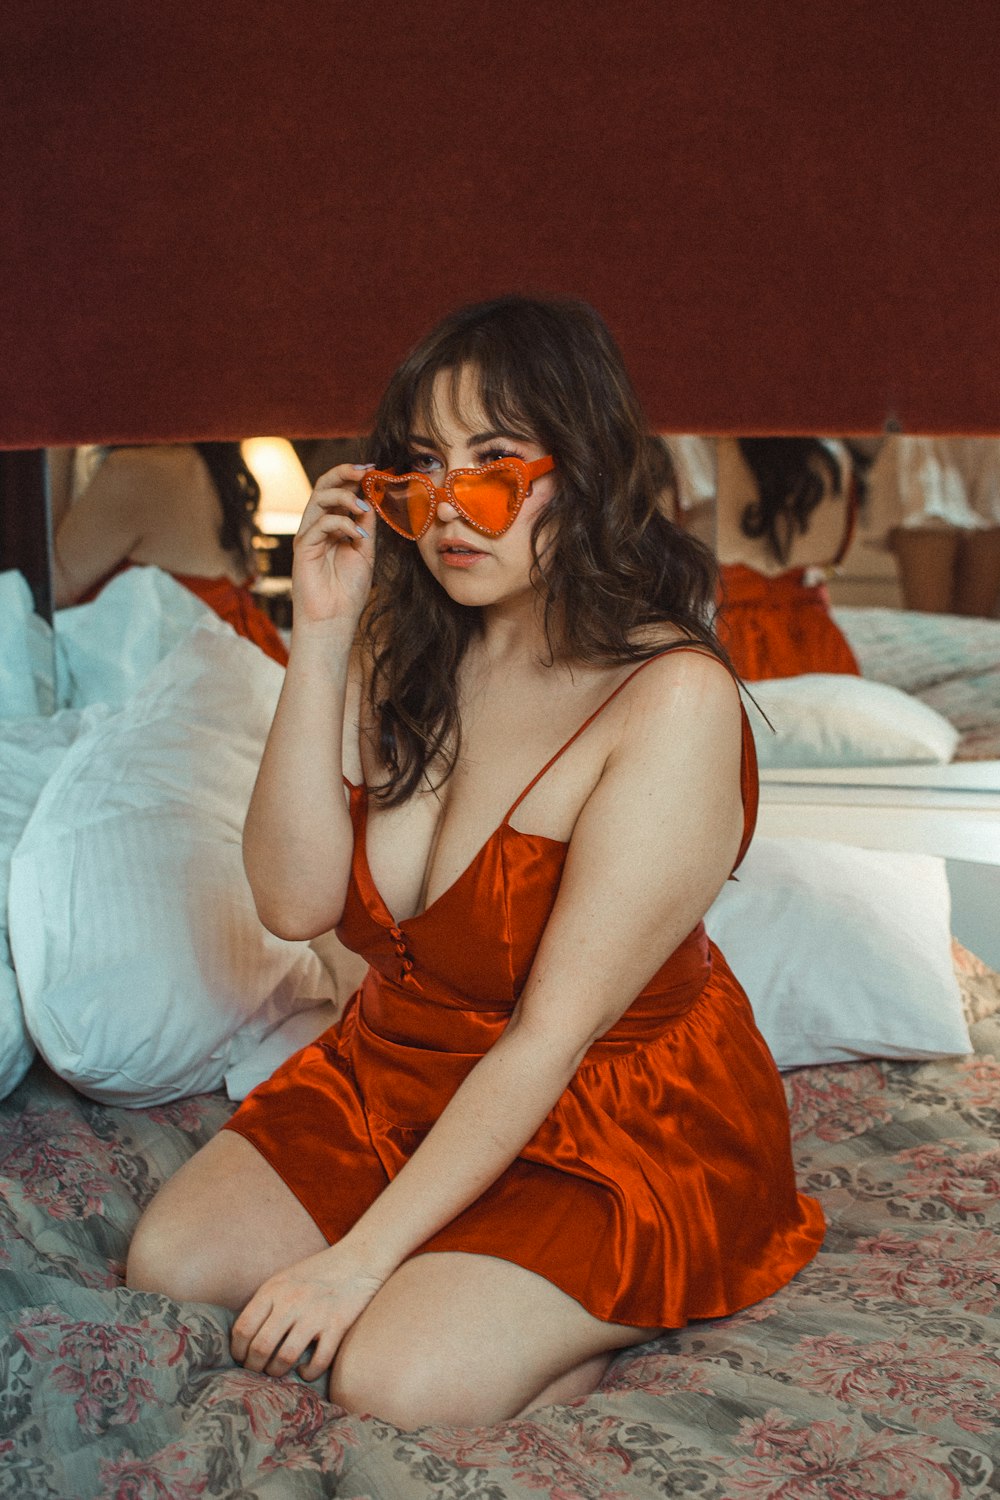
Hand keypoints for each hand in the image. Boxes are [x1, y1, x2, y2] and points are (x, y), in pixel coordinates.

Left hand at [231, 1247, 385, 1381]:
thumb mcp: (285, 1279)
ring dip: (277, 1372)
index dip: (238, 1350)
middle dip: (254, 1367)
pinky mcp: (337, 1325)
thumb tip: (245, 1337)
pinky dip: (308, 1373)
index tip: (241, 1358)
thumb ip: (267, 1303)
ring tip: (277, 1372)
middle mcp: (291, 1301)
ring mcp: (315, 1314)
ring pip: (285, 1357)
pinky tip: (305, 1371)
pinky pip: (318, 1361)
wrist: (358, 1259)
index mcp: (274, 1289)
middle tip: (257, 1371)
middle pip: (261, 1347)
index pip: (244, 1327)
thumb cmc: (317, 1272)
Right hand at [292, 463, 375, 627]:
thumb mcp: (365, 551)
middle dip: (344, 473)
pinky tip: (358, 535)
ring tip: (363, 506)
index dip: (353, 477)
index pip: (339, 491)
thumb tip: (372, 498)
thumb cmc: (348, 590)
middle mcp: (318, 526)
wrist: (334, 619)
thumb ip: (366, 526)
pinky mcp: (303, 546)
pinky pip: (320, 524)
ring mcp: (309, 535)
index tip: (374, 470)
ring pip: (319, 498)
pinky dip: (342, 524)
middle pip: (324, 486)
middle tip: (365, 470)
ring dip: (344, 496)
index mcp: (333, 525)